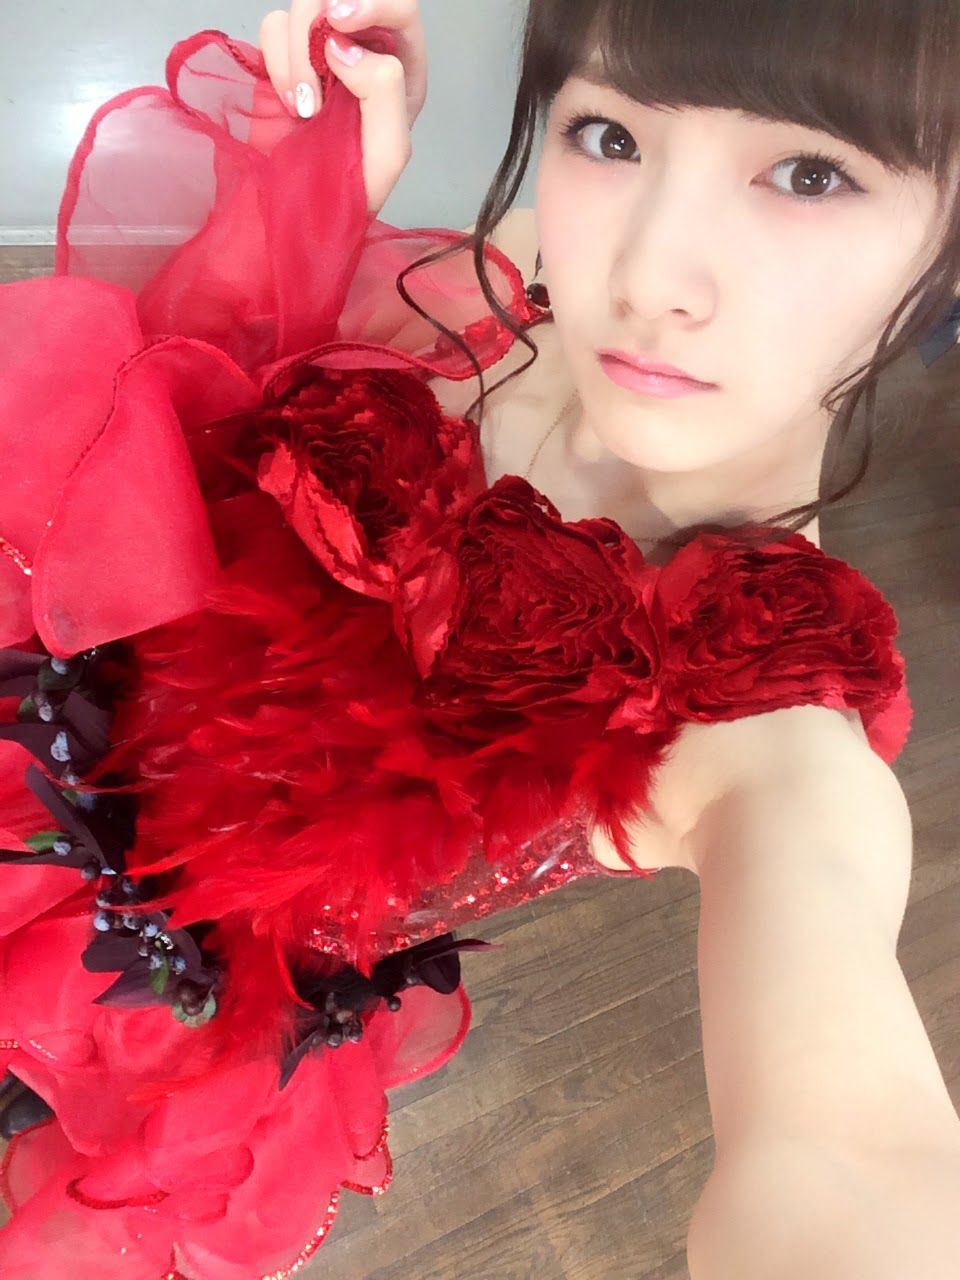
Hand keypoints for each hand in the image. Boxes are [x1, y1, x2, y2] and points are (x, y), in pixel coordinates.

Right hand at [259, 0, 427, 216]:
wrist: (309, 209)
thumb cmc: (355, 185)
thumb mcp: (388, 150)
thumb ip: (382, 90)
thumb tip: (341, 46)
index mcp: (402, 61)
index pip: (398, 5)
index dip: (370, 2)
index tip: (341, 24)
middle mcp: (364, 44)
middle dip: (322, 21)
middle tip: (318, 69)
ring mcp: (322, 47)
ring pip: (303, 6)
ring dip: (297, 54)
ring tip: (305, 108)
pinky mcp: (286, 57)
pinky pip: (273, 28)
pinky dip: (276, 60)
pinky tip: (290, 102)